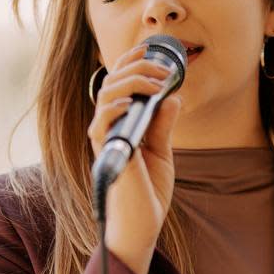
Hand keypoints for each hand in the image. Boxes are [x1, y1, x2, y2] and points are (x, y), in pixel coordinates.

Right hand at [87, 42, 182, 273]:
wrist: (141, 226)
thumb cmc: (147, 192)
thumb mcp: (161, 151)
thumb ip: (163, 124)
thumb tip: (173, 97)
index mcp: (121, 123)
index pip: (120, 82)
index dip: (132, 60)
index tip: (151, 47)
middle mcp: (108, 128)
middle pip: (112, 82)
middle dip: (137, 66)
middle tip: (163, 68)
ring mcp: (105, 140)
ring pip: (106, 96)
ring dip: (132, 82)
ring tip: (156, 82)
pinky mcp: (107, 156)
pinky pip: (100, 125)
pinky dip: (115, 109)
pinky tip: (134, 104)